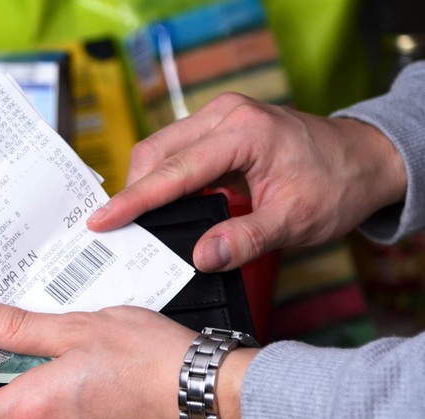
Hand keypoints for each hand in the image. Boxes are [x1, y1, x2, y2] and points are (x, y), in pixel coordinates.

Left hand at [0, 295, 199, 418]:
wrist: (210, 399)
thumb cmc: (148, 361)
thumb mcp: (76, 328)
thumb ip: (17, 327)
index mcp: (29, 412)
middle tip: (0, 335)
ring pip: (29, 415)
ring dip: (30, 383)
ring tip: (49, 341)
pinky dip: (56, 394)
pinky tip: (79, 362)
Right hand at [87, 92, 407, 271]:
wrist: (364, 160)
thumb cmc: (335, 186)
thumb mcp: (295, 222)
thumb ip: (245, 240)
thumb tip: (200, 256)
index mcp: (245, 133)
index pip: (175, 170)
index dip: (134, 199)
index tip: (101, 221)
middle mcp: (227, 115)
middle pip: (156, 151)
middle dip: (133, 191)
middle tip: (116, 231)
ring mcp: (222, 115)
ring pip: (161, 147)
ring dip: (145, 183)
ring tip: (133, 221)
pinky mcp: (220, 125)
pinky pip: (176, 148)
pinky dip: (162, 176)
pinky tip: (159, 203)